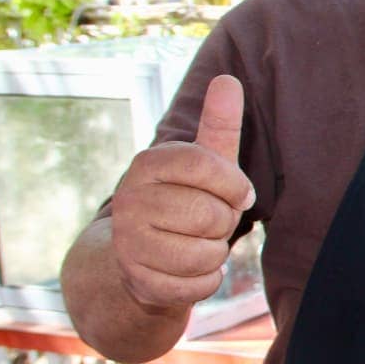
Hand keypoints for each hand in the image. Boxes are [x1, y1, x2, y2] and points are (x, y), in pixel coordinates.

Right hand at [109, 75, 254, 310]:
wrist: (142, 259)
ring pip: (208, 252)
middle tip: (205, 222)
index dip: (234, 184)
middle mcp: (129, 201)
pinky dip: (206, 280)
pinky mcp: (138, 281)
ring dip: (215, 253)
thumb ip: (218, 125)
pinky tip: (186, 269)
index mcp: (147, 164)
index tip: (236, 191)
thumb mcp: (204, 163)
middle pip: (211, 214)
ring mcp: (128, 243)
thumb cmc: (186, 201)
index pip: (207, 165)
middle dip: (222, 223)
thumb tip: (227, 79)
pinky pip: (201, 284)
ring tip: (194, 243)